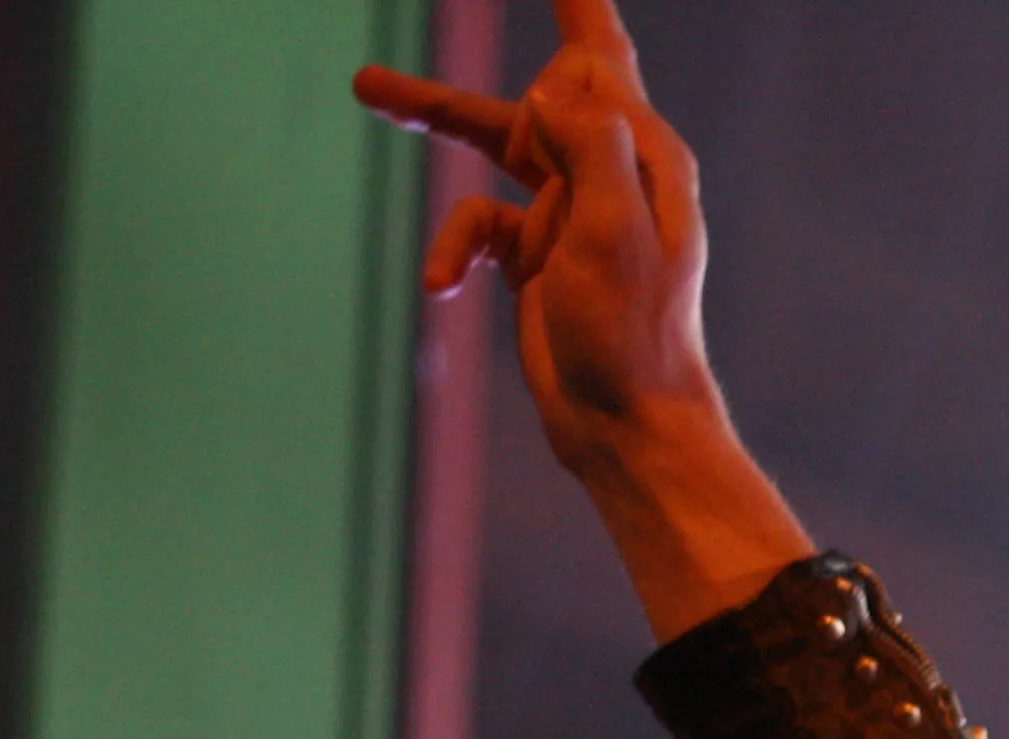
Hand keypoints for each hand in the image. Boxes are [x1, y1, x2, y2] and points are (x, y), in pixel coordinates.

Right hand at [354, 0, 811, 639]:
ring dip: (433, 115)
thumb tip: (554, 85)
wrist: (626, 426)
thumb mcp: (614, 230)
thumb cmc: (632, 333)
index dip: (578, 6)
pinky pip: (479, 225)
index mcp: (643, 156)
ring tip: (365, 86)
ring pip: (493, 142)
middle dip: (496, 35)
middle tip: (429, 38)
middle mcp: (612, 175)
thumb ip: (589, 146)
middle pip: (537, 88)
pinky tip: (443, 286)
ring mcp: (572, 215)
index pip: (603, 53)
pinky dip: (455, 248)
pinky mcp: (539, 257)